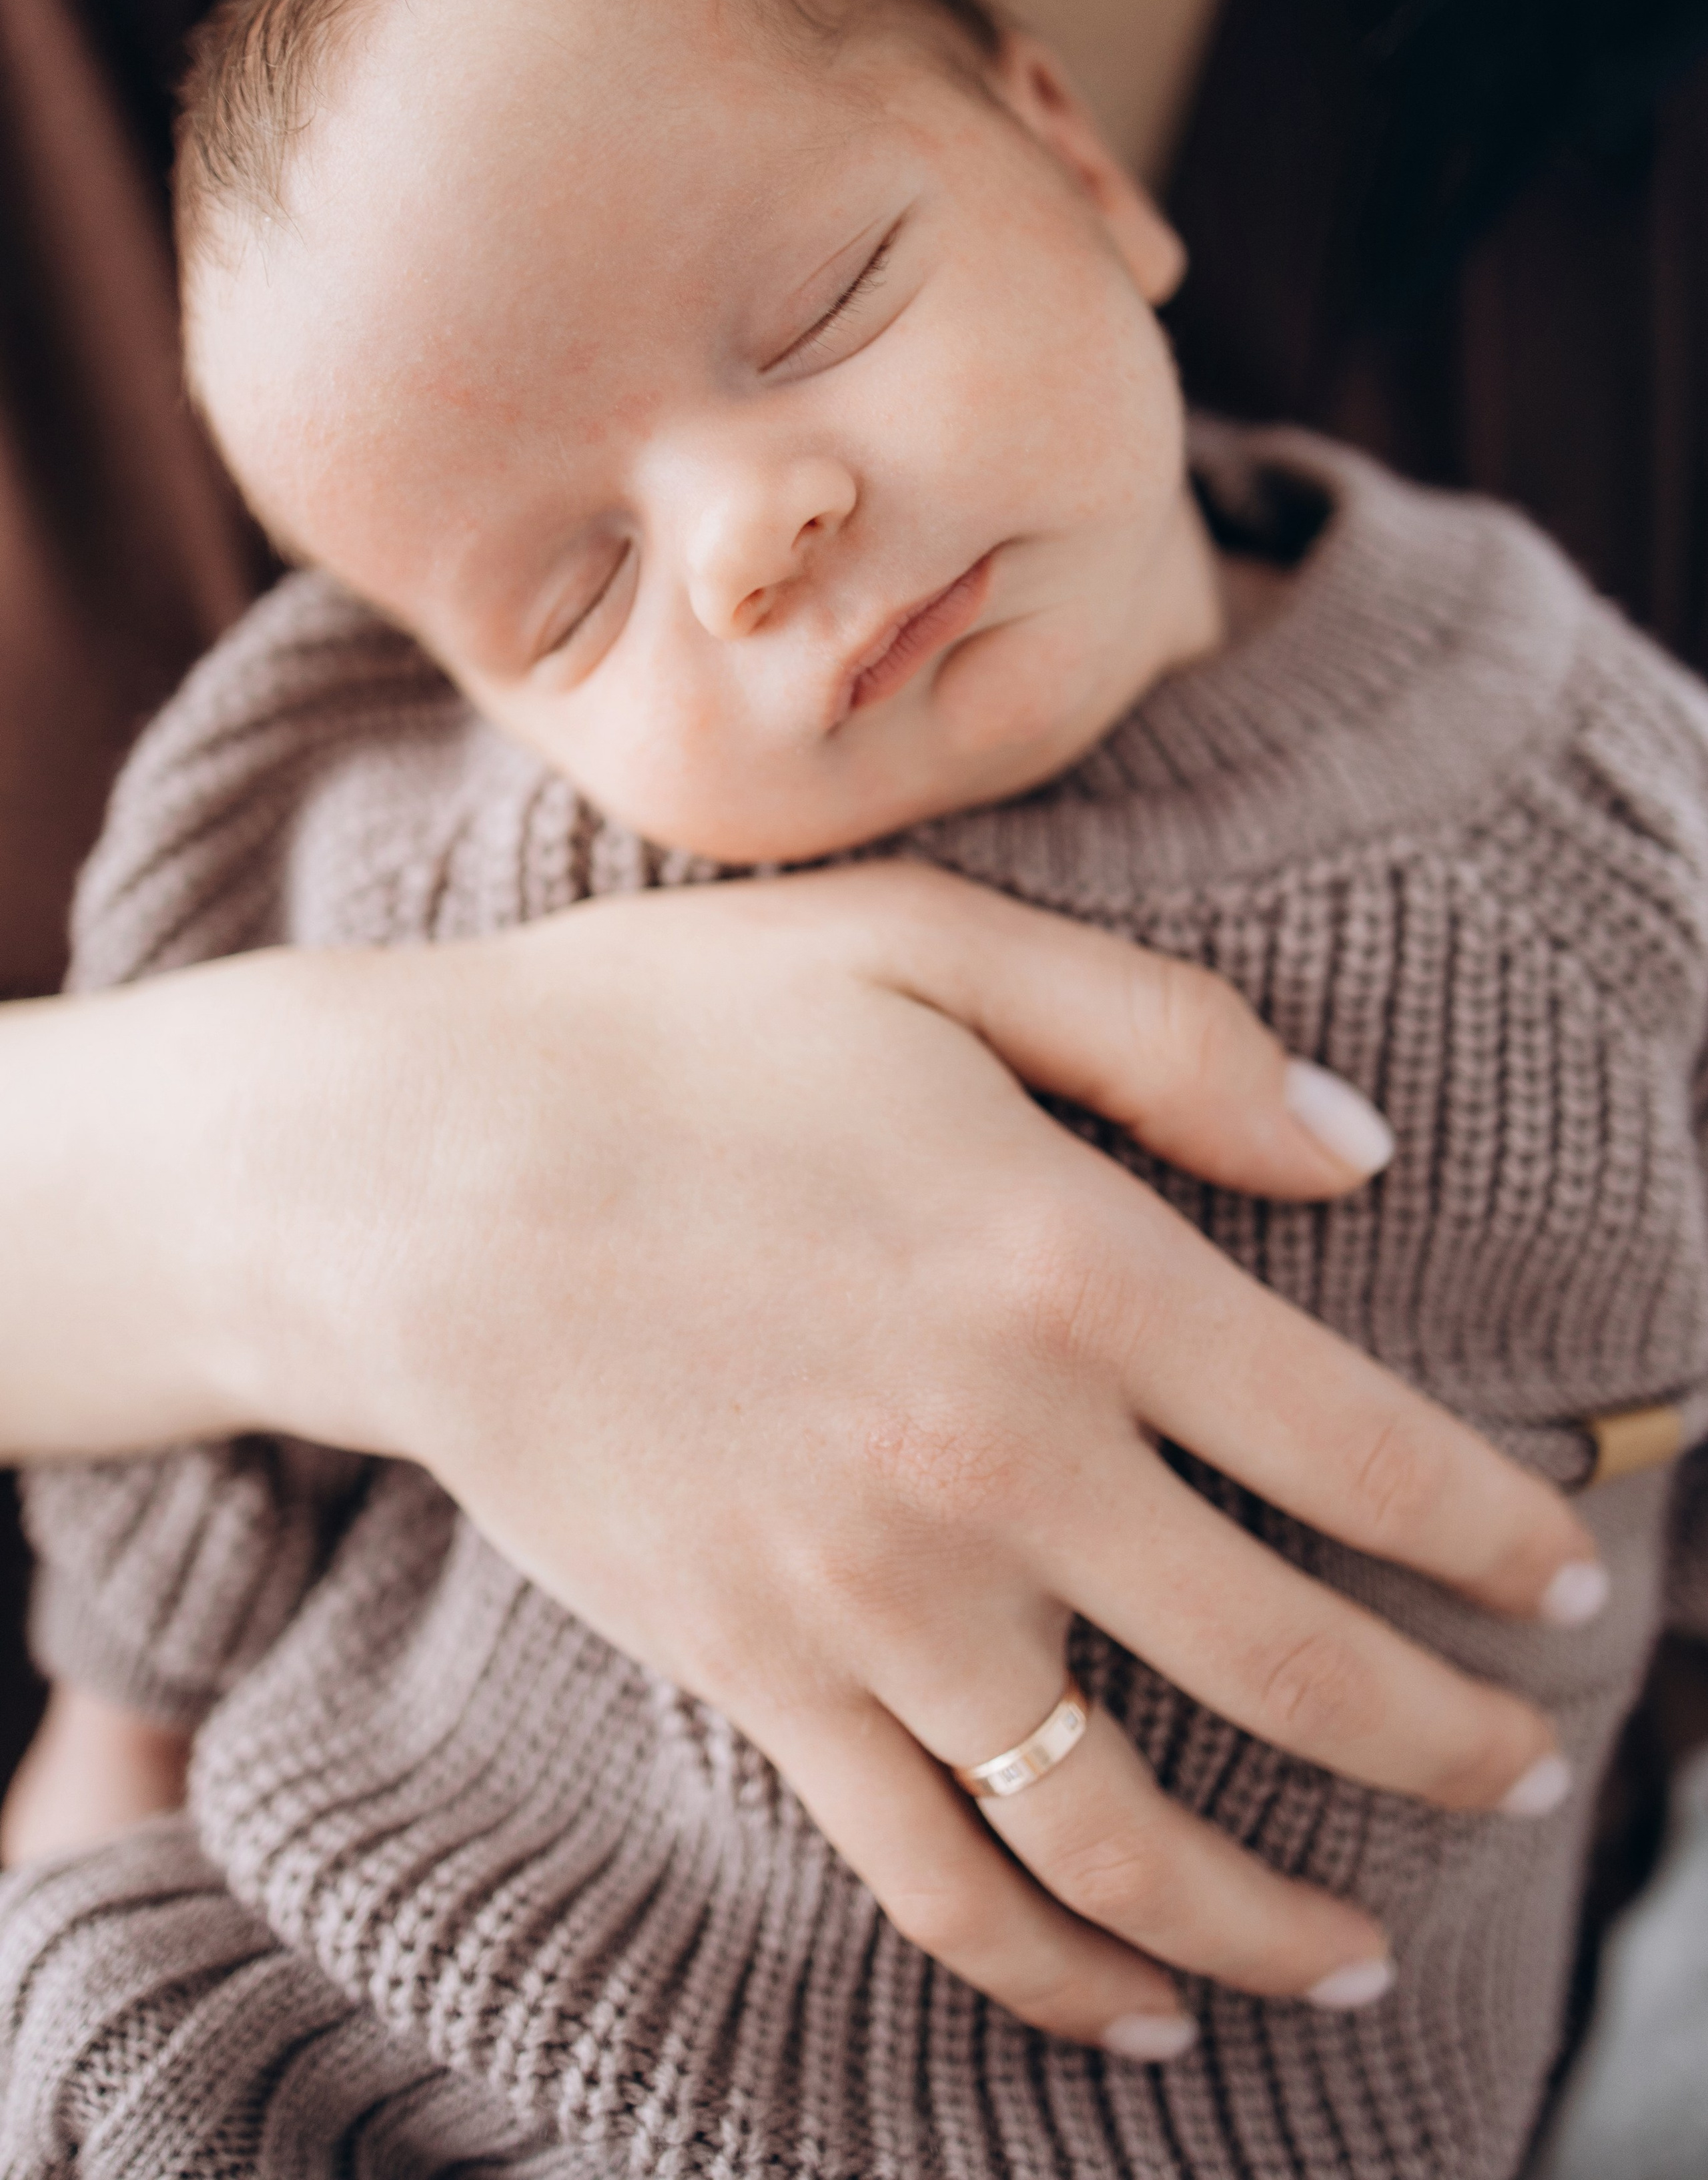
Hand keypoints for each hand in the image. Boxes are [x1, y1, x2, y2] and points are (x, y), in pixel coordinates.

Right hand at [0, 863, 1599, 2051]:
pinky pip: (933, 1876)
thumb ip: (1166, 1036)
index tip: (1570, 1588)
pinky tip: (1141, 2021)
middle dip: (1447, 1741)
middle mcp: (999, 1459)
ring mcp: (873, 1597)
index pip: (1360, 1451)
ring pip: (1128, 1830)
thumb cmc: (666, 1035)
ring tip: (1373, 1952)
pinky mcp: (758, 1678)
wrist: (400, 1173)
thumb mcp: (927, 943)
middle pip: (1289, 1666)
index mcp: (1068, 1265)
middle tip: (1529, 1773)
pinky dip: (1050, 1977)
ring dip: (1279, 1916)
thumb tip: (1363, 1148)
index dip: (1496, 1537)